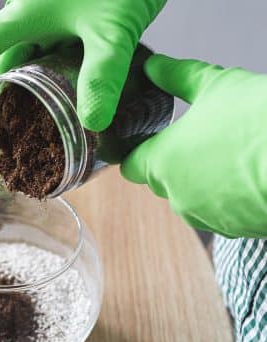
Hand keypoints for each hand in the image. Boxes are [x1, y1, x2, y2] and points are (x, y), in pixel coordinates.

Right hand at [0, 0, 166, 130]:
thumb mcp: (112, 30)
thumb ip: (102, 75)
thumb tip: (92, 124)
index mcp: (24, 13)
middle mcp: (31, 15)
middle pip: (5, 60)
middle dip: (7, 95)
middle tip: (13, 133)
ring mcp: (52, 17)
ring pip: (30, 58)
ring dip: (35, 88)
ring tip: (43, 122)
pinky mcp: (71, 18)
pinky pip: (52, 51)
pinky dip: (56, 75)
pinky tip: (70, 95)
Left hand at [122, 55, 266, 237]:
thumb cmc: (259, 120)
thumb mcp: (215, 86)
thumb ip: (177, 77)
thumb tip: (154, 67)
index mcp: (161, 163)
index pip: (130, 166)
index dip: (137, 153)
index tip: (149, 141)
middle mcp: (176, 197)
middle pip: (160, 182)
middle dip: (172, 163)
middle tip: (196, 139)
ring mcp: (206, 217)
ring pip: (190, 199)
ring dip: (200, 182)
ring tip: (228, 155)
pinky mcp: (235, 230)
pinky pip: (220, 213)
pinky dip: (226, 198)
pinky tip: (246, 175)